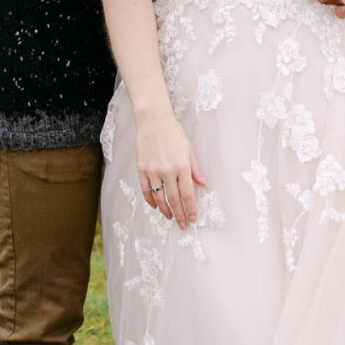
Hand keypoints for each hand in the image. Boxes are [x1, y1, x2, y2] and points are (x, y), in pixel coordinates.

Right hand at [137, 108, 204, 227]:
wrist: (153, 120)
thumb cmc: (173, 132)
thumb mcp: (189, 149)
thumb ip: (195, 169)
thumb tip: (203, 184)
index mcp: (182, 166)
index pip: (188, 194)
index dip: (190, 209)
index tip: (193, 218)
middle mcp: (167, 170)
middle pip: (174, 199)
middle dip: (179, 214)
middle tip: (182, 224)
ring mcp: (153, 170)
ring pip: (159, 197)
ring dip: (165, 210)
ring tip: (170, 217)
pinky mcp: (142, 168)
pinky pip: (145, 189)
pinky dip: (150, 200)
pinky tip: (155, 206)